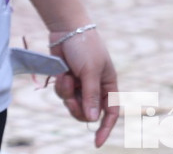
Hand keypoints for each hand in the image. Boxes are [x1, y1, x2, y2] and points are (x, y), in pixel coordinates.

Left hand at [51, 28, 118, 146]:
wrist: (66, 29)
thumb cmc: (85, 47)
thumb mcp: (90, 72)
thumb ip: (91, 96)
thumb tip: (93, 120)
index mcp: (108, 84)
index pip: (111, 112)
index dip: (105, 128)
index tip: (96, 143)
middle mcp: (96, 87)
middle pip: (88, 113)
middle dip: (78, 109)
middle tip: (71, 100)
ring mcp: (81, 85)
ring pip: (73, 106)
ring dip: (67, 95)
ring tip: (66, 78)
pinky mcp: (68, 82)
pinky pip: (63, 95)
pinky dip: (61, 87)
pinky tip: (62, 73)